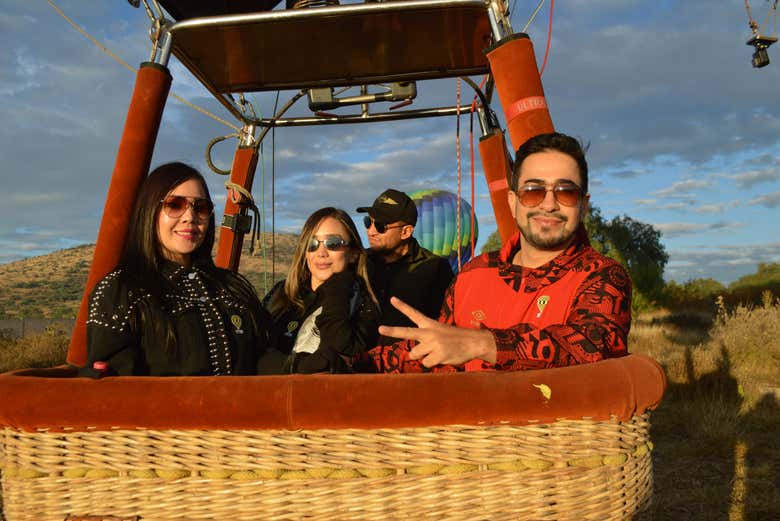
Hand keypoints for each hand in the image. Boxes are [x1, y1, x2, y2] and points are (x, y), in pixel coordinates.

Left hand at [378, 297, 496, 366]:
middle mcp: (429, 332)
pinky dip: (433, 363)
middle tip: (380, 329)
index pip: (414, 314)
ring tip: (438, 351)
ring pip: (416, 355)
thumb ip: (424, 342)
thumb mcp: (439, 334)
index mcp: (430, 324)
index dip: (402, 306)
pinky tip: (444, 357)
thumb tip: (410, 356)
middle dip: (392, 331)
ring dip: (424, 356)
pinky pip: (426, 364)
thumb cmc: (455, 339)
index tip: (392, 299)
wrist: (474, 342)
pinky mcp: (438, 354)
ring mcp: (433, 343)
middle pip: (406, 332)